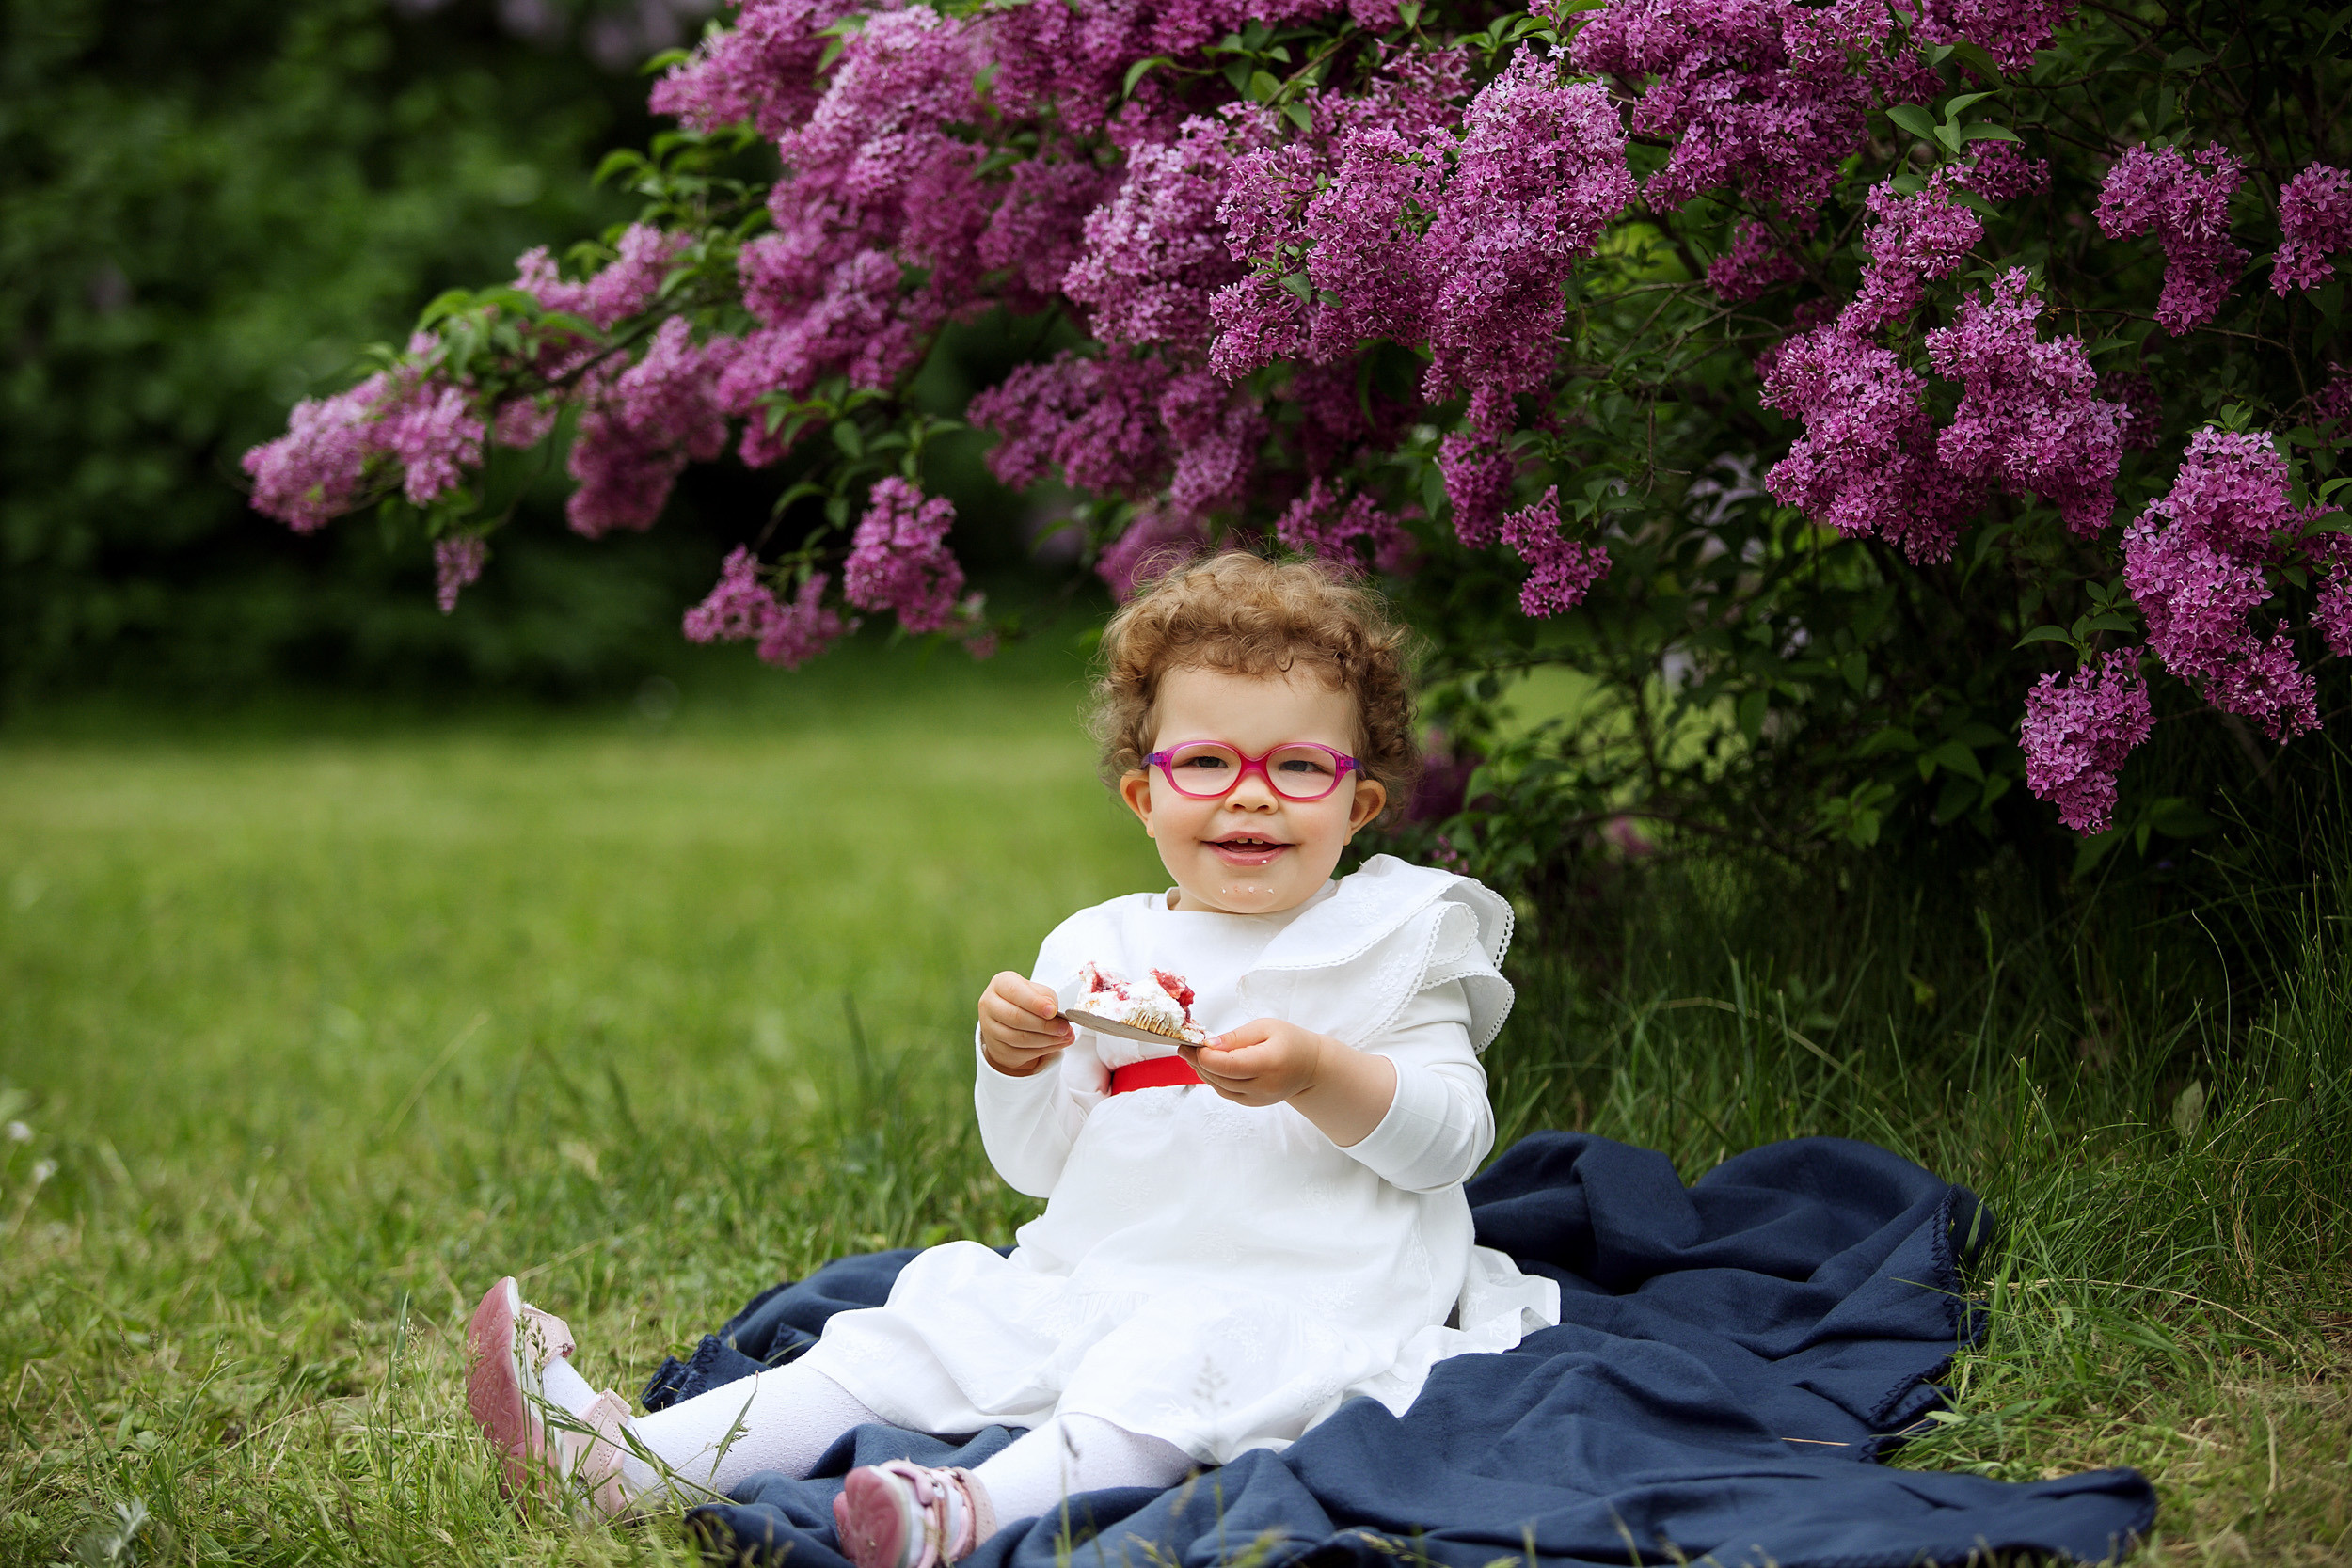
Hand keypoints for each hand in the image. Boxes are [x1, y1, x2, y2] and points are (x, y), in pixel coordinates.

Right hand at [978, 971, 1072, 1076]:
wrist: (1009, 1019)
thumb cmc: (1026, 1001)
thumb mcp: (1037, 992)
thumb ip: (1047, 999)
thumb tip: (1056, 1014)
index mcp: (1000, 984)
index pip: (1015, 992)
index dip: (1035, 1003)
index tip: (1053, 1011)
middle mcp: (989, 1004)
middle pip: (1016, 1018)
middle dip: (1044, 1025)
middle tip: (1064, 1028)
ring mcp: (989, 1028)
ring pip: (1018, 1038)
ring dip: (1045, 1040)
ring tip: (1064, 1037)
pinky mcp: (995, 1047)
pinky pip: (1020, 1053)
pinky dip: (1041, 1050)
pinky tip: (1055, 1044)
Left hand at [1183, 1017, 1396, 1146]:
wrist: (1310, 1066)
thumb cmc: (1290, 1041)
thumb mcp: (1265, 1027)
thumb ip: (1236, 1037)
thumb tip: (1209, 1045)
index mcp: (1269, 1063)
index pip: (1230, 1067)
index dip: (1207, 1057)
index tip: (1195, 1044)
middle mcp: (1264, 1087)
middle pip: (1221, 1079)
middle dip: (1198, 1062)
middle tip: (1185, 1046)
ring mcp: (1258, 1099)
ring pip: (1220, 1088)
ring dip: (1202, 1072)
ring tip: (1192, 1054)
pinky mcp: (1253, 1103)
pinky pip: (1226, 1093)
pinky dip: (1213, 1079)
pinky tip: (1207, 1065)